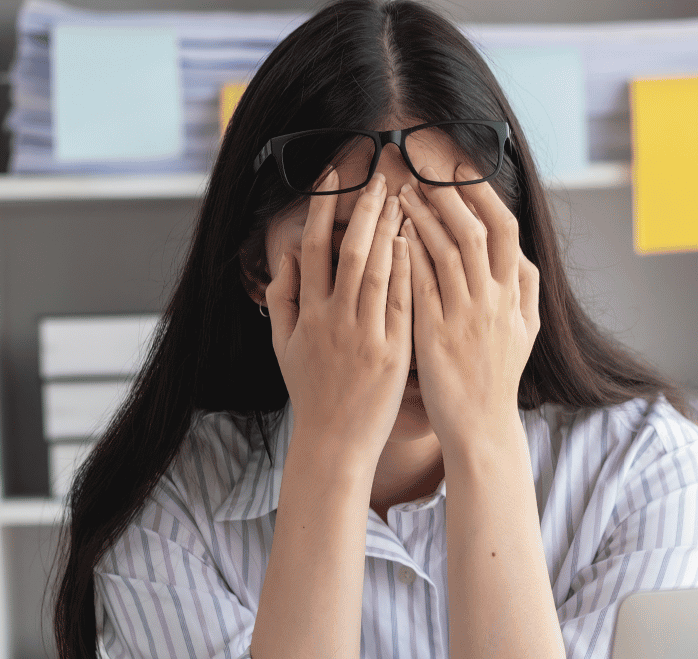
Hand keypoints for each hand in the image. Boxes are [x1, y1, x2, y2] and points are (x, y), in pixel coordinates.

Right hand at [263, 169, 411, 465]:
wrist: (334, 442)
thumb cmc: (311, 394)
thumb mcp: (283, 348)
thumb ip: (282, 301)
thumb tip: (286, 257)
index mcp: (307, 315)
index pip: (313, 249)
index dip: (321, 208)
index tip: (333, 177)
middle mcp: (334, 321)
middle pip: (349, 251)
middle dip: (364, 210)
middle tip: (379, 178)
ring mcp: (365, 336)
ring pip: (377, 271)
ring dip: (389, 230)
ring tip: (402, 199)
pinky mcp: (392, 353)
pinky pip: (401, 303)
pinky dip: (406, 270)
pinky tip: (415, 242)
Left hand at [397, 163, 539, 456]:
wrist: (481, 426)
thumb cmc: (498, 377)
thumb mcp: (526, 329)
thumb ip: (526, 286)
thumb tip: (519, 251)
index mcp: (514, 294)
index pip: (504, 227)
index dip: (481, 193)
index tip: (459, 168)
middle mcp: (492, 300)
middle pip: (473, 230)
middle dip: (447, 193)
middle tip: (423, 168)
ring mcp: (464, 317)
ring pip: (445, 251)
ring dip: (422, 217)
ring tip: (402, 192)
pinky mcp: (436, 335)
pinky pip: (420, 284)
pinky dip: (408, 254)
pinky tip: (392, 235)